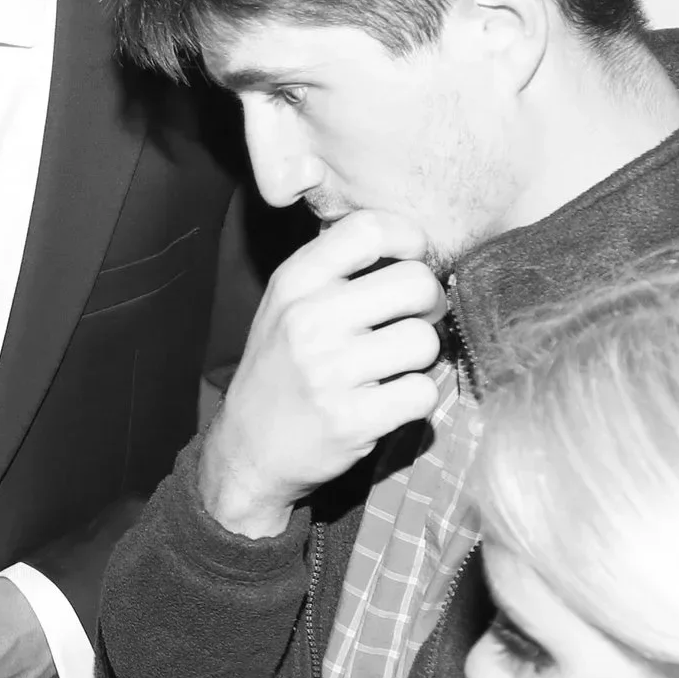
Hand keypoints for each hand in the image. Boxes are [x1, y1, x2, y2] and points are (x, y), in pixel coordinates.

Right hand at [198, 209, 446, 538]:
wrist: (249, 448)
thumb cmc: (280, 368)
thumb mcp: (286, 305)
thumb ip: (335, 271)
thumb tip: (409, 244)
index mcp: (293, 283)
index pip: (367, 229)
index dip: (407, 239)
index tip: (411, 260)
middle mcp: (308, 319)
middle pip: (416, 282)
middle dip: (428, 302)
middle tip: (412, 319)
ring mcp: (329, 371)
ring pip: (425, 340)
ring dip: (422, 356)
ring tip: (394, 364)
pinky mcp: (352, 418)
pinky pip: (423, 392)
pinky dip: (416, 397)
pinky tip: (390, 398)